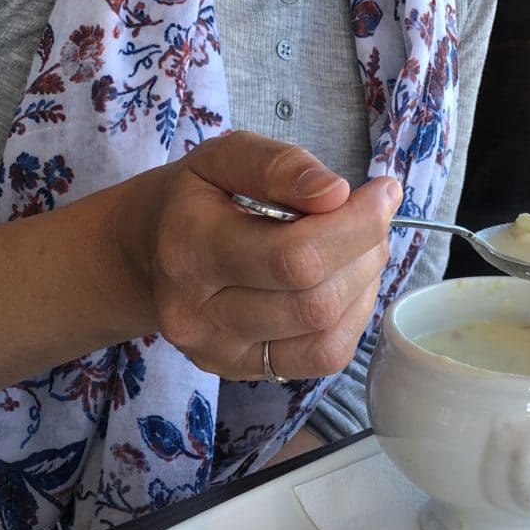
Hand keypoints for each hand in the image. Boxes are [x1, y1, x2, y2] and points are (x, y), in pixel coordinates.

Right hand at [117, 131, 400, 383]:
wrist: (146, 252)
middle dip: (364, 251)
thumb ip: (279, 166)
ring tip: (361, 245)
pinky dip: (351, 317)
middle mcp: (196, 313)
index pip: (293, 256)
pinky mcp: (238, 372)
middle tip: (374, 214)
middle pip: (314, 300)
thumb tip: (336, 193)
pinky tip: (346, 281)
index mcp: (189, 248)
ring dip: (363, 284)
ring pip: (325, 334)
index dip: (355, 226)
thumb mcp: (224, 157)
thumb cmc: (192, 197)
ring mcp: (217, 352)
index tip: (384, 192)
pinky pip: (321, 359)